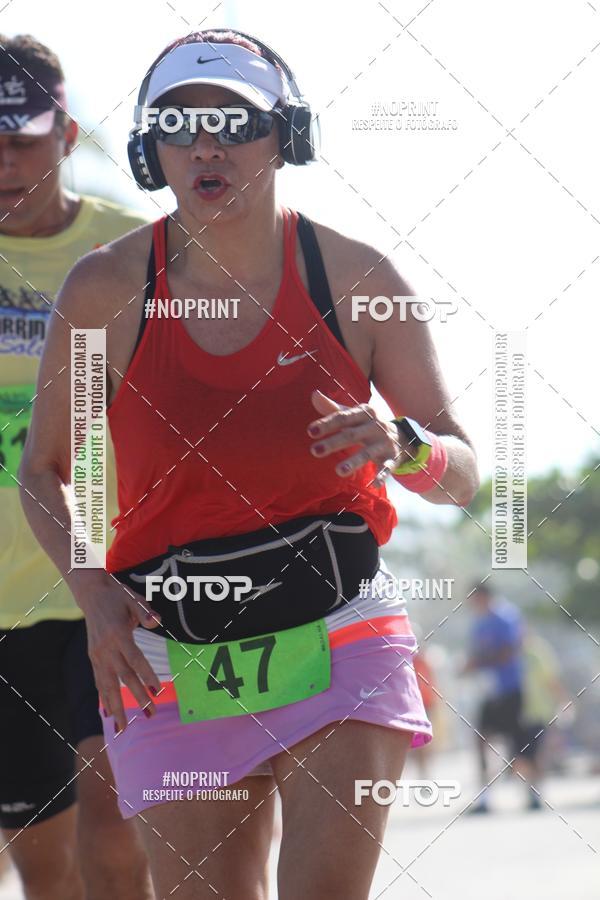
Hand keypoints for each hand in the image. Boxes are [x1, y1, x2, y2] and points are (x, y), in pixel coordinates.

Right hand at [78, 577, 161, 732]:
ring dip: (116, 707)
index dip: (146, 676)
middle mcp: (106, 647)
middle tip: (151, 715)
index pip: (135, 659)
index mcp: (118, 633)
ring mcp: (97, 654)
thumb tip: (157, 621)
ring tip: (123, 728)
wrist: (91, 592)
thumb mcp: (134, 598)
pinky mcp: (93, 657)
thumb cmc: (117, 595)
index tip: (157, 692)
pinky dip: (103, 698)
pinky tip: (108, 714)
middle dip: (137, 698)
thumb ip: (145, 612)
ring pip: (107, 685)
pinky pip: (98, 681)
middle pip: (123, 677)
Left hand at [306, 390, 406, 486]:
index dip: (327, 424)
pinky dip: (382, 475)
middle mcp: (375, 426)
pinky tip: (374, 485)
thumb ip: (333, 409)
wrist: (403, 435)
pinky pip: (387, 467)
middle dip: (333, 443)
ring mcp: (384, 443)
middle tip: (314, 451)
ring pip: (367, 453)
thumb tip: (314, 394)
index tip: (310, 432)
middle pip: (352, 435)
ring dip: (354, 462)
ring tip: (339, 471)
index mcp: (364, 413)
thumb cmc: (368, 425)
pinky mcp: (392, 458)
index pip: (343, 417)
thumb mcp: (354, 415)